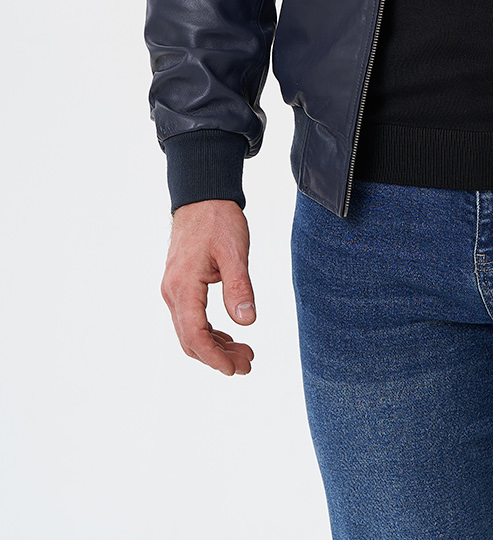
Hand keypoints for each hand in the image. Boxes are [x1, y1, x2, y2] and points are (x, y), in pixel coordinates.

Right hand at [161, 199, 255, 374]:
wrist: (202, 196)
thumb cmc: (218, 220)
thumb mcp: (234, 252)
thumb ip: (239, 287)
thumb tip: (247, 322)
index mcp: (183, 286)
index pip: (194, 335)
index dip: (214, 357)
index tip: (236, 369)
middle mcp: (173, 292)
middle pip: (190, 339)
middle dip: (218, 357)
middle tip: (248, 364)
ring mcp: (174, 289)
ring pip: (190, 331)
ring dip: (215, 346)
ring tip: (244, 353)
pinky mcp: (181, 285)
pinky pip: (191, 318)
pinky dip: (209, 331)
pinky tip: (229, 336)